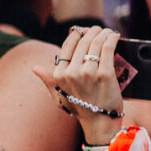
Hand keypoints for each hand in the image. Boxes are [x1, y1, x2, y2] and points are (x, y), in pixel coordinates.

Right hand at [32, 26, 123, 144]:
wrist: (99, 122)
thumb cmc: (80, 108)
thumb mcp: (59, 95)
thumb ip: (48, 80)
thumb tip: (35, 68)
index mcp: (59, 75)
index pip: (68, 45)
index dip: (77, 34)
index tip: (84, 31)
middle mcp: (71, 72)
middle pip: (83, 42)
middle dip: (93, 32)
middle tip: (100, 29)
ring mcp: (88, 72)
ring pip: (96, 43)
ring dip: (104, 33)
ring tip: (109, 31)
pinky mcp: (105, 74)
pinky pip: (108, 48)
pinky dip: (112, 39)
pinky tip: (115, 36)